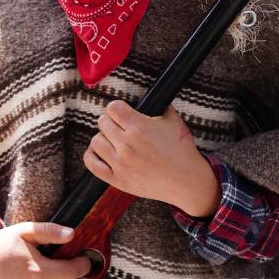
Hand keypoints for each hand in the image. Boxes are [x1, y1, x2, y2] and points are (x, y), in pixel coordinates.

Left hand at [83, 101, 219, 217]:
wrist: (187, 182)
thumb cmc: (181, 151)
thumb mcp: (173, 121)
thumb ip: (157, 105)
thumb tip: (146, 96)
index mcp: (138, 128)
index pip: (112, 108)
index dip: (118, 108)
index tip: (123, 113)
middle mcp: (126, 145)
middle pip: (102, 122)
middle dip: (112, 122)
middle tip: (121, 127)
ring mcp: (120, 164)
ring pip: (95, 141)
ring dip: (103, 138)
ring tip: (114, 140)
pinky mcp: (117, 179)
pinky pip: (91, 163)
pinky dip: (92, 155)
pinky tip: (101, 151)